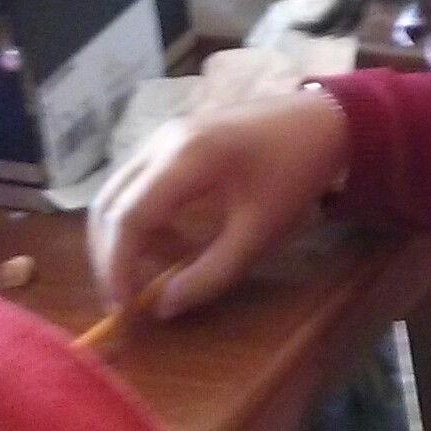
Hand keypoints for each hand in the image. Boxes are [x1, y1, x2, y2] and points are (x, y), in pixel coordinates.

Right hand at [88, 92, 349, 317]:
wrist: (321, 120)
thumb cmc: (295, 173)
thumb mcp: (259, 233)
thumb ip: (211, 274)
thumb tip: (164, 307)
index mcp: (184, 157)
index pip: (127, 217)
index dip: (117, 267)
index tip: (123, 309)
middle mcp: (162, 140)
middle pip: (108, 203)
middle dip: (109, 255)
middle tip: (123, 299)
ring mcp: (163, 135)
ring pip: (117, 192)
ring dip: (123, 237)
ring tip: (146, 276)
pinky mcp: (171, 139)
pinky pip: (138, 183)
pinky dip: (141, 218)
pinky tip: (168, 243)